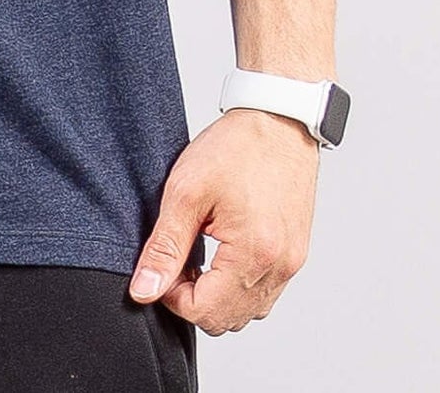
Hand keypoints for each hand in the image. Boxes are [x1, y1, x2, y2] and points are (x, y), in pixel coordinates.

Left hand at [127, 107, 319, 335]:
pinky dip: (238, 286)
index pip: (205, 313)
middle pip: (227, 320)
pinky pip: (264, 293)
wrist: (278, 119)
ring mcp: (291, 263)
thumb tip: (144, 290)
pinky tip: (222, 254)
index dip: (173, 296)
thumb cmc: (236, 147)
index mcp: (254, 254)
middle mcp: (279, 267)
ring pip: (247, 312)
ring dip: (217, 296)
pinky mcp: (295, 255)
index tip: (163, 266)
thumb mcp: (186, 191)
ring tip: (199, 254)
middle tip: (178, 260)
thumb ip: (165, 247)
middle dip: (194, 299)